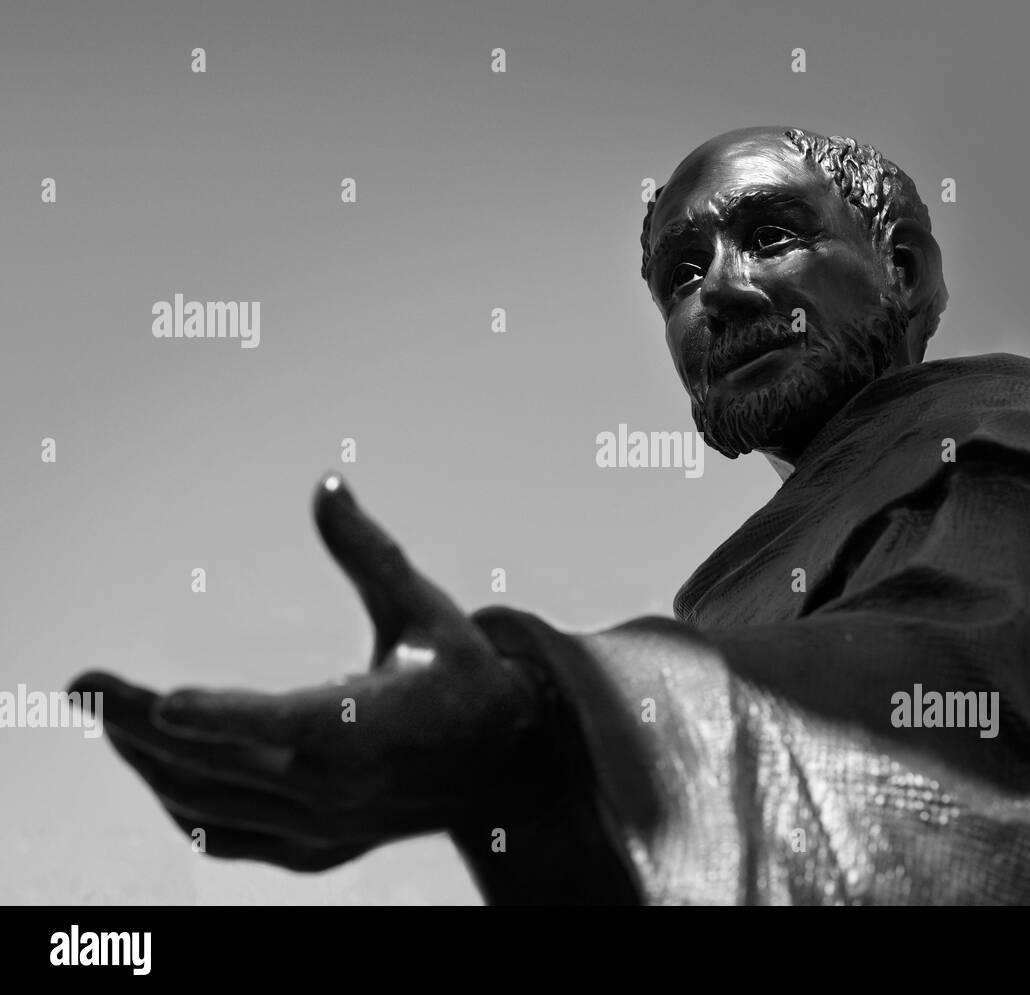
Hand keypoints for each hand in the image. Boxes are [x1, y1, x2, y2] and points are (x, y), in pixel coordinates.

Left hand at [68, 475, 547, 870]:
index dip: (229, 716)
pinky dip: (178, 800)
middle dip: (139, 723)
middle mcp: (343, 790)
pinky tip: (150, 762)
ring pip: (211, 802)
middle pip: (223, 762)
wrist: (500, 760)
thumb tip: (326, 483)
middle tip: (81, 685)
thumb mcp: (424, 609)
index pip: (292, 725)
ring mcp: (324, 828)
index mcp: (376, 728)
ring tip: (99, 710)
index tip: (167, 704)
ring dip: (146, 759)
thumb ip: (369, 552)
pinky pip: (225, 833)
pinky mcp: (314, 848)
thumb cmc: (461, 672)